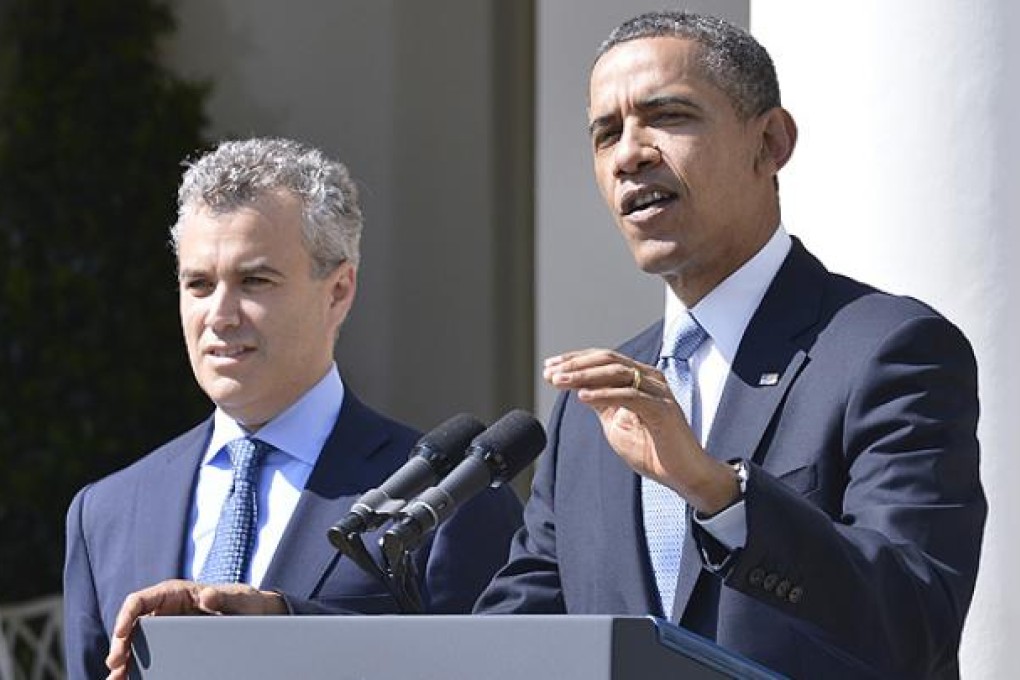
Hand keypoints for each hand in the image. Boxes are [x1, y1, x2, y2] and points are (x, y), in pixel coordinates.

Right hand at [105, 579, 285, 678]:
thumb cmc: (244, 602)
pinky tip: (129, 679)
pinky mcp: (170, 643)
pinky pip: (148, 654)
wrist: (253, 615)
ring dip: (124, 660)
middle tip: (116, 665)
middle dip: (120, 644)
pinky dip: (137, 667)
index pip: (140, 600)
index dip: (126, 615)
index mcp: (174, 593)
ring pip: (135, 643)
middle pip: (132, 625)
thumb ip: (223, 596)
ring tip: (118, 678)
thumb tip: (206, 595)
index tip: (120, 634)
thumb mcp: (238, 599)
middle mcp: (165, 609)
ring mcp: (165, 627)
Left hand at [544, 349, 737, 513]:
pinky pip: (629, 396)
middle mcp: (650, 379)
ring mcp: (659, 392)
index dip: (575, 360)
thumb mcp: (617, 423)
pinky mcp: (663, 410)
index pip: (603, 359)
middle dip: (575, 364)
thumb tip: (578, 388)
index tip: (550, 367)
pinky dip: (604, 394)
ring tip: (559, 381)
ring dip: (584, 376)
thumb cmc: (653, 450)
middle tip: (550, 372)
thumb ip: (601, 403)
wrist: (684, 475)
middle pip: (608, 359)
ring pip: (617, 372)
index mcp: (640, 378)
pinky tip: (582, 396)